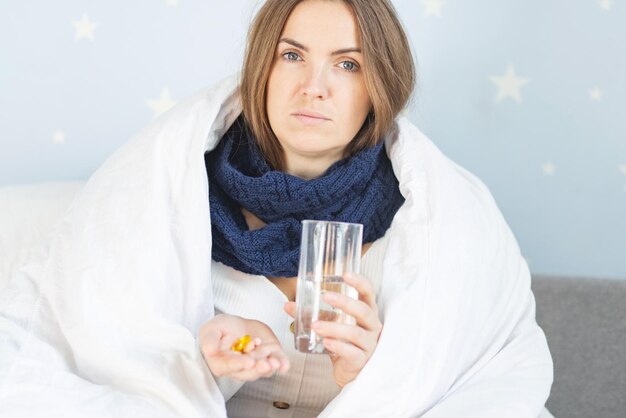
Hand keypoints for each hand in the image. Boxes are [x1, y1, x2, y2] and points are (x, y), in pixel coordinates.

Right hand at [199, 314, 289, 380]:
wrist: (239, 325)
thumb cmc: (222, 329)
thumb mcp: (211, 329)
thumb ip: (209, 339)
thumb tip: (208, 350)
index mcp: (222, 363)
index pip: (230, 366)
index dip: (239, 364)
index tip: (248, 361)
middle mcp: (240, 367)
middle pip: (248, 371)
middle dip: (258, 368)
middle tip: (265, 364)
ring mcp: (256, 364)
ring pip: (263, 369)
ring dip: (271, 367)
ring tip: (276, 362)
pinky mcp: (269, 357)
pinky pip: (277, 362)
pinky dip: (282, 364)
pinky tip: (285, 365)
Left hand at [284, 273, 381, 387]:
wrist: (351, 371)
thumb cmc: (344, 342)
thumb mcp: (330, 324)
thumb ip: (313, 314)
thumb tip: (288, 305)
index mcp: (367, 313)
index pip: (368, 293)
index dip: (360, 282)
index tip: (345, 274)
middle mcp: (372, 326)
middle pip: (363, 311)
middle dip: (345, 302)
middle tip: (326, 297)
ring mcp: (369, 344)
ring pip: (355, 333)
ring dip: (334, 327)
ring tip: (315, 326)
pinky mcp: (362, 360)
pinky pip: (352, 352)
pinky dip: (338, 346)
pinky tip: (325, 342)